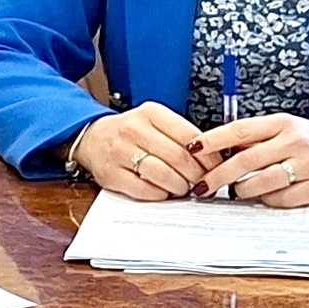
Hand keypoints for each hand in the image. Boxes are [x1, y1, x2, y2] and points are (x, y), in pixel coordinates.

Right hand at [68, 104, 209, 200]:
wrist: (92, 138)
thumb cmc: (131, 133)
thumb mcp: (155, 122)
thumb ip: (180, 136)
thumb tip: (212, 158)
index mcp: (150, 113)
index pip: (189, 136)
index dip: (207, 156)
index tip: (216, 167)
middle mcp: (134, 129)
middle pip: (178, 157)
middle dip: (196, 175)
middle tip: (203, 183)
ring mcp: (120, 152)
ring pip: (162, 174)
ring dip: (180, 186)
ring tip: (184, 188)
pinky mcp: (112, 174)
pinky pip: (144, 190)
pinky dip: (160, 194)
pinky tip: (164, 192)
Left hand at [194, 114, 308, 206]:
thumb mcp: (286, 129)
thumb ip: (257, 138)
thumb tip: (219, 149)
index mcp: (282, 123)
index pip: (239, 130)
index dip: (212, 140)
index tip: (191, 149)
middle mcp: (293, 141)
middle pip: (245, 159)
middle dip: (218, 175)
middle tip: (201, 186)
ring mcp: (305, 165)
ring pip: (261, 182)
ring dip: (242, 190)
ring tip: (234, 192)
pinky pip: (280, 199)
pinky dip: (267, 200)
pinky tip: (265, 197)